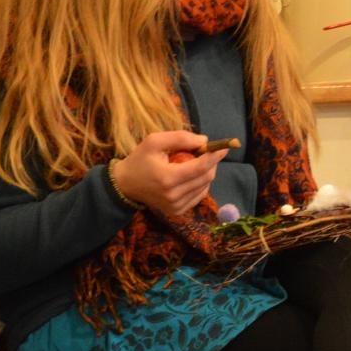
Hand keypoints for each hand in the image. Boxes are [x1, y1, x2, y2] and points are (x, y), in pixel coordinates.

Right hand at [111, 131, 228, 217]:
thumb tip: (204, 141)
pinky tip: (189, 176)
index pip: (200, 168)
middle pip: (206, 177)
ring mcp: (176, 206)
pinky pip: (199, 195)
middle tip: (204, 152)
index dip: (215, 156)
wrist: (126, 185)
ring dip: (206, 172)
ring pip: (205, 186)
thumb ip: (180, 138)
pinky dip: (200, 183)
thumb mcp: (154, 141)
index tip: (225, 146)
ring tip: (192, 163)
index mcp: (167, 178)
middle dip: (211, 162)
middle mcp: (173, 196)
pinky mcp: (178, 212)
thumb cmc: (140, 160)